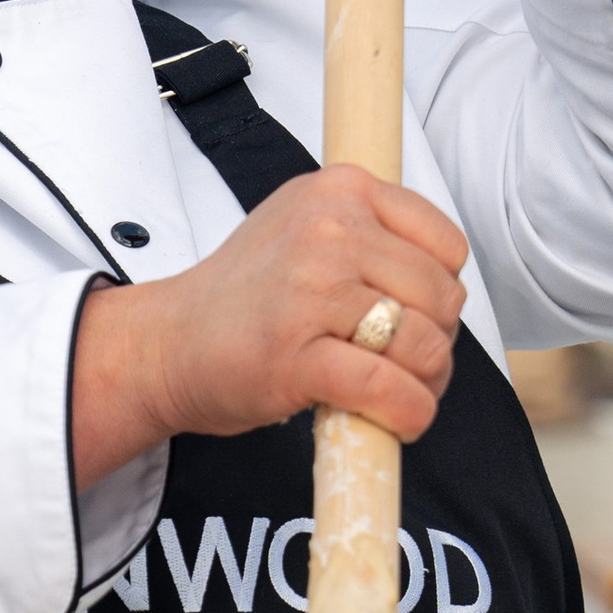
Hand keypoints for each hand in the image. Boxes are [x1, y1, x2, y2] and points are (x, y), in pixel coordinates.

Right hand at [71, 166, 467, 489]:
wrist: (167, 344)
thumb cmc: (242, 297)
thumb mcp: (304, 226)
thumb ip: (370, 233)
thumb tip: (443, 282)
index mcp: (338, 190)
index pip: (446, 244)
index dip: (441, 293)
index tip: (415, 317)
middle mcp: (329, 230)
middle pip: (442, 298)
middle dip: (437, 343)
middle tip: (407, 366)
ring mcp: (312, 291)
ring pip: (424, 343)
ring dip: (426, 383)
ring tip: (398, 393)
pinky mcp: (298, 355)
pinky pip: (387, 387)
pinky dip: (408, 413)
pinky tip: (399, 422)